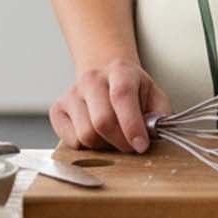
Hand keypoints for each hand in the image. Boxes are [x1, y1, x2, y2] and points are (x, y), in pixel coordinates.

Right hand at [49, 60, 172, 153]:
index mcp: (120, 71)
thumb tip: (156, 132)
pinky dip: (87, 146)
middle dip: (120, 142)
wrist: (104, 74)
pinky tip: (96, 134)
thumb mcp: (153, 95)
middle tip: (131, 146)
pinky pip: (71, 141)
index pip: (122, 96)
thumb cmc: (132, 89)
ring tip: (113, 135)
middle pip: (102, 121)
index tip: (141, 145)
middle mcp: (92, 79)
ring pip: (86, 135)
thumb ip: (160, 113)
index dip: (132, 125)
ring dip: (104, 145)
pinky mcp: (57, 109)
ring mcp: (72, 93)